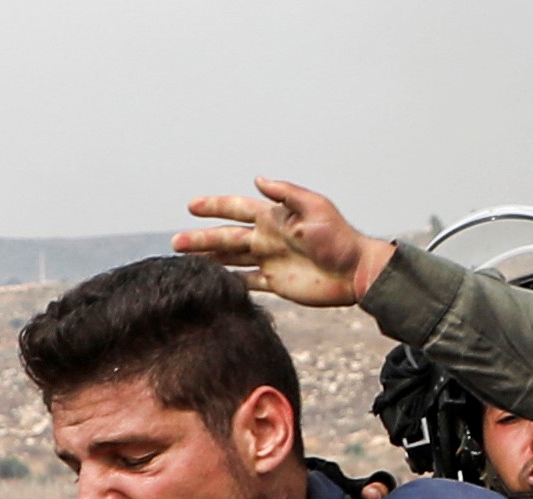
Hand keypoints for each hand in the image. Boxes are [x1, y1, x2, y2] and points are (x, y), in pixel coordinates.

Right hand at [178, 179, 385, 308]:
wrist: (356, 272)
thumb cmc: (339, 238)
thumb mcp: (315, 208)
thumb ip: (286, 194)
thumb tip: (257, 180)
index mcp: (274, 218)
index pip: (237, 208)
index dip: (214, 207)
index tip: (191, 206)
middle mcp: (268, 238)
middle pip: (227, 237)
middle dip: (202, 239)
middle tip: (176, 242)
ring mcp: (271, 261)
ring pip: (232, 259)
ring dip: (210, 259)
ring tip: (186, 260)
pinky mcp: (277, 283)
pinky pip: (248, 281)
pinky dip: (230, 281)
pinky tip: (213, 282)